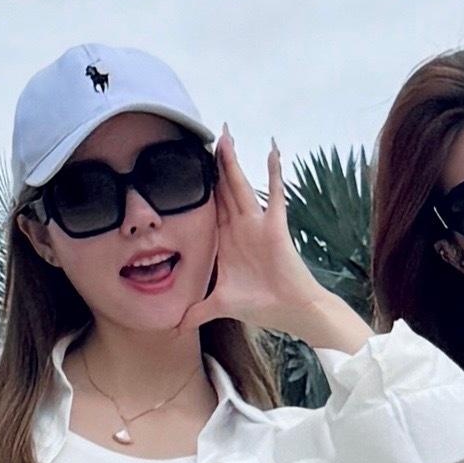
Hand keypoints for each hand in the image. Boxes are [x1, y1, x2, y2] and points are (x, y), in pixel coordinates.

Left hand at [202, 133, 357, 352]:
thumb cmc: (261, 305)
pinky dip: (275, 173)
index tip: (188, 163)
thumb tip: (174, 327)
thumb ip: (197, 311)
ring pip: (242, 185)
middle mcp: (240, 226)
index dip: (199, 185)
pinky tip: (273, 151)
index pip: (208, 205)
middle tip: (207, 135)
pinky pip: (276, 195)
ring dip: (233, 162)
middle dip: (215, 163)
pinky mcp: (276, 225)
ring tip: (226, 136)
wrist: (290, 311)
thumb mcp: (220, 304)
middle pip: (224, 188)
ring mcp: (258, 223)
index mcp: (225, 240)